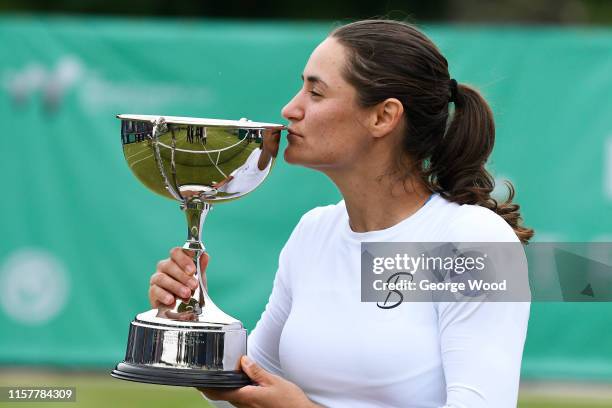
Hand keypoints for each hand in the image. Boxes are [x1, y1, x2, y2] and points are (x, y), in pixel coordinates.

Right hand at [149, 248, 208, 307]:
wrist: (186, 307)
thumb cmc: (191, 288)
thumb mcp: (199, 278)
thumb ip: (201, 267)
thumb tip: (205, 255)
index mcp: (176, 260)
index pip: (176, 252)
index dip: (184, 260)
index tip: (193, 271)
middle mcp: (164, 267)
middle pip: (169, 265)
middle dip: (183, 276)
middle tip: (194, 285)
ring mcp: (156, 279)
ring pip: (162, 278)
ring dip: (175, 286)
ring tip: (186, 294)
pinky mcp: (152, 292)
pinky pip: (155, 291)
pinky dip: (164, 296)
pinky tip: (172, 301)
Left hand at [199, 356, 319, 407]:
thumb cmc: (290, 401)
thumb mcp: (273, 381)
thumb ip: (256, 371)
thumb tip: (243, 361)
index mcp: (247, 397)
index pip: (220, 392)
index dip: (206, 387)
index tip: (197, 381)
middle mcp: (245, 406)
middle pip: (224, 395)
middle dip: (214, 386)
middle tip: (208, 374)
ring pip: (232, 398)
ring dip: (225, 388)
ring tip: (223, 375)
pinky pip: (241, 400)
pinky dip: (236, 391)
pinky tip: (241, 383)